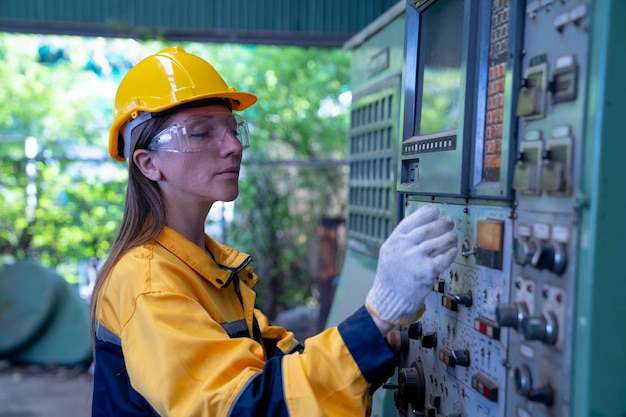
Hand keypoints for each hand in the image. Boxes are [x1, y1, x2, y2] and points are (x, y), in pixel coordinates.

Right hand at [366, 204, 457, 331]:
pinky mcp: (427, 272)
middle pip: (428, 229)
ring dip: (449, 237)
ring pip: (439, 242)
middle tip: (449, 222)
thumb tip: (425, 223)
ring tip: (452, 236)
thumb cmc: (392, 274)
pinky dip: (451, 253)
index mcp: (395, 241)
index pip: (412, 221)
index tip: (436, 210)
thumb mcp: (390, 251)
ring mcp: (416, 259)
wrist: (391, 298)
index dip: (425, 213)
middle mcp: (404, 248)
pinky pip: (444, 258)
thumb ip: (404, 238)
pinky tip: (452, 251)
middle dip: (442, 224)